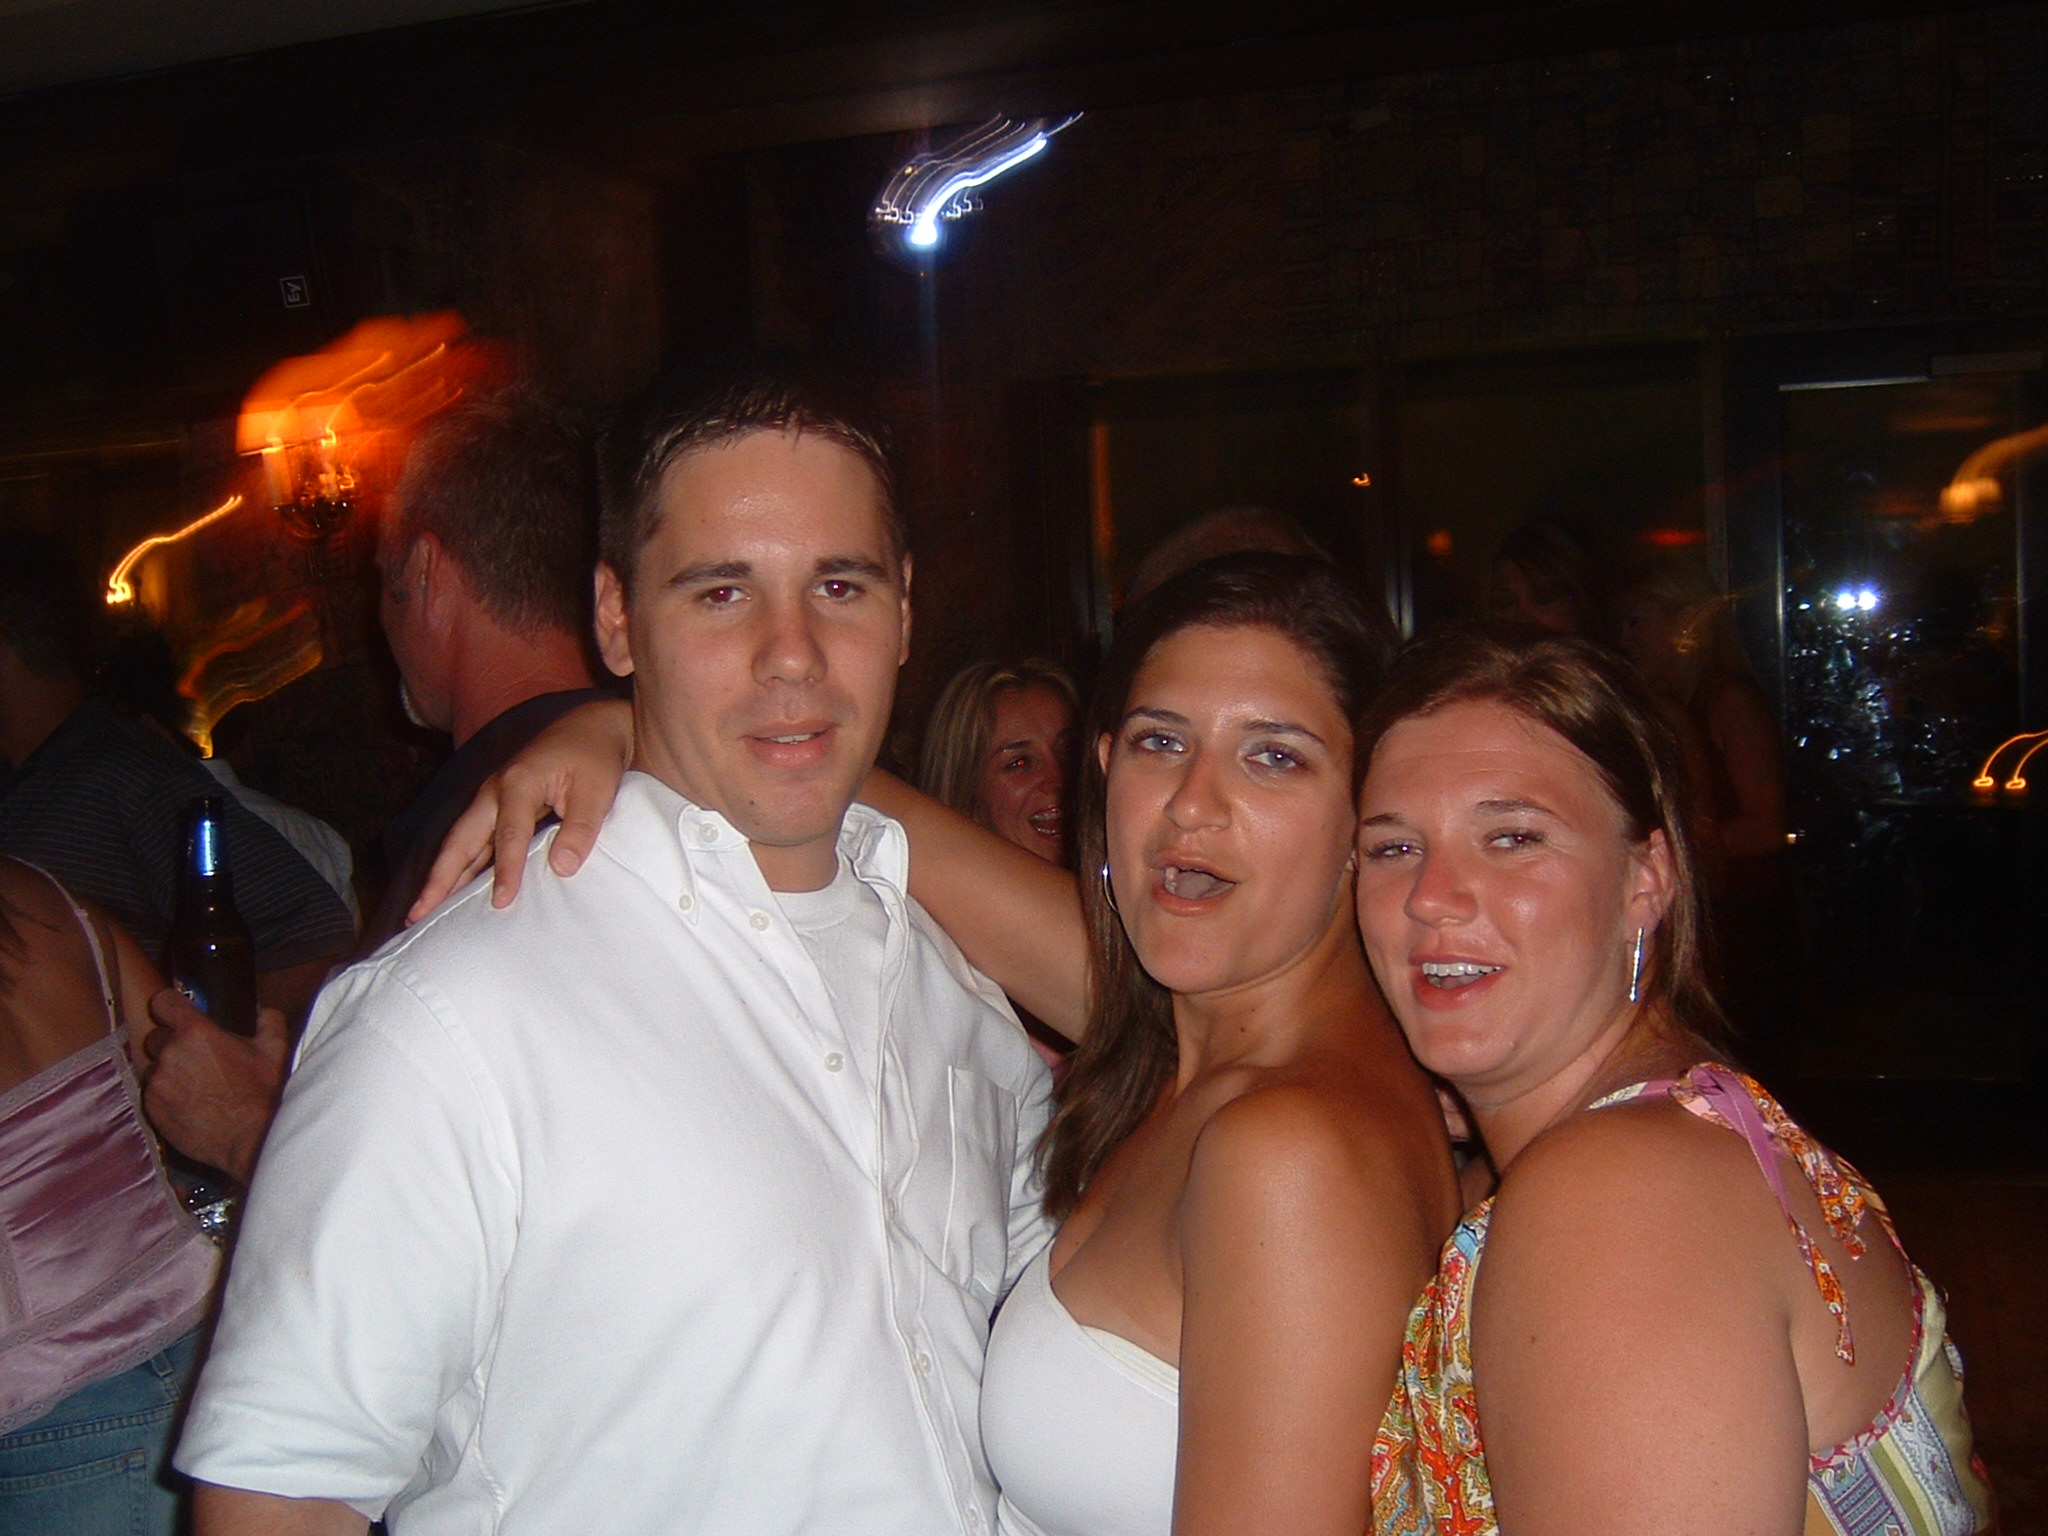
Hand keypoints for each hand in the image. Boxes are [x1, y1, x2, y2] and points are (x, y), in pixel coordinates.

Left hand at [142, 988, 288, 1183]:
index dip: (170, 1006)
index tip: (177, 1013)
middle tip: (197, 1058)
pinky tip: (190, 1105)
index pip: (164, 1002)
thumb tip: (262, 1011)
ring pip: (155, 1068)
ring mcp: (157, 1083)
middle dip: (173, 1044)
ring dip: (170, 1073)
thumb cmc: (263, 1092)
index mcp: (196, 1032)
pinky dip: (167, 1097)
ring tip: (195, 1087)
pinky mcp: (152, 1109)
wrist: (250, 1139)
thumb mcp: (275, 1050)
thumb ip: (268, 1021)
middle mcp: (169, 1053)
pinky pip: (153, 1095)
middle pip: (156, 1037)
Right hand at [409, 698, 633, 920]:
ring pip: (460, 841)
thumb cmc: (595, 757)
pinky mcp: (496, 806)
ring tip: (420, 911)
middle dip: (439, 877)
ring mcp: (490, 797)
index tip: (501, 903)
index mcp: (518, 782)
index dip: (506, 870)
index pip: (509, 835)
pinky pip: (473, 840)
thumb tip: (561, 869)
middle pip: (460, 839)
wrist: (591, 727)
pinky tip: (453, 891)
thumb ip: (581, 828)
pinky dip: (459, 865)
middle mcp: (494, 790)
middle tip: (418, 914)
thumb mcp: (597, 790)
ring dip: (442, 875)